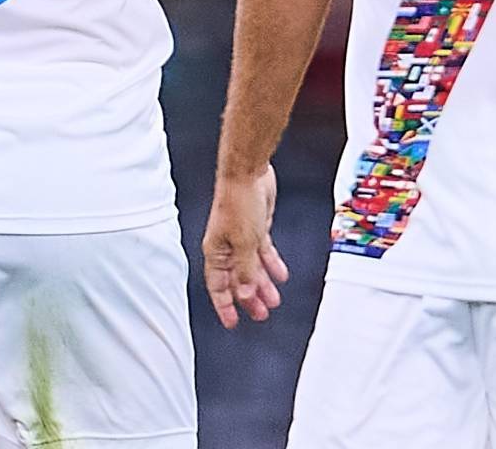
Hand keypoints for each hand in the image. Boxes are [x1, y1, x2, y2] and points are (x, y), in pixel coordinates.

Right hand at [202, 165, 289, 328]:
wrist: (248, 174)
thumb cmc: (238, 202)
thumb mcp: (245, 243)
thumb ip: (245, 271)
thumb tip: (243, 295)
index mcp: (216, 252)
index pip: (218, 287)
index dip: (225, 306)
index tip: (232, 322)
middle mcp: (227, 247)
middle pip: (237, 279)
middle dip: (249, 298)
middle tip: (260, 314)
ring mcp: (241, 237)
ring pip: (252, 267)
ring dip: (262, 284)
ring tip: (274, 299)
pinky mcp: (256, 228)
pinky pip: (263, 252)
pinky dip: (271, 264)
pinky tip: (280, 274)